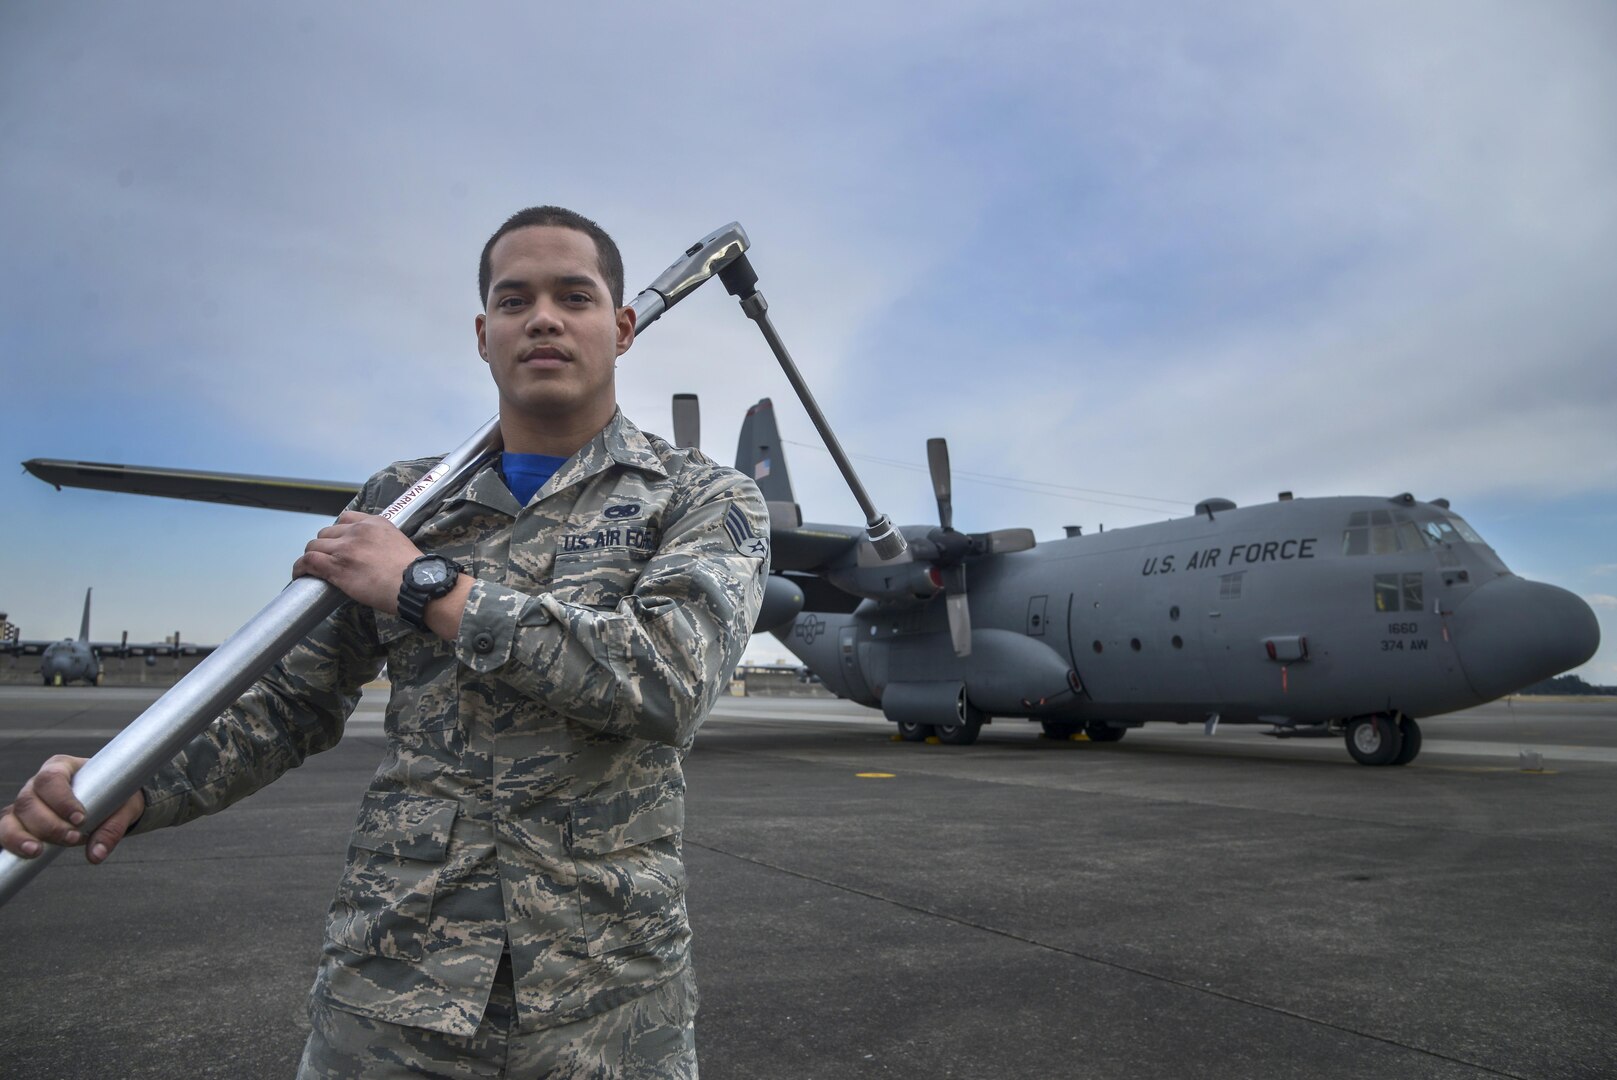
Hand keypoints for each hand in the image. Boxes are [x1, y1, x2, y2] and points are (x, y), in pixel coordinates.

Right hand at [0, 755, 144, 863]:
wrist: (110, 801)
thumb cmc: (115, 797)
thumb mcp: (124, 807)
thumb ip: (113, 828)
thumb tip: (96, 855)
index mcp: (63, 767)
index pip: (51, 778)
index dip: (61, 799)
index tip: (80, 818)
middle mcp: (38, 783)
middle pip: (29, 800)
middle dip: (48, 824)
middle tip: (73, 838)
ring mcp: (25, 802)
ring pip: (12, 816)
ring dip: (22, 836)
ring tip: (39, 851)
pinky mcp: (18, 821)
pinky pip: (5, 831)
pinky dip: (11, 844)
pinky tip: (24, 854)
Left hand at [293, 510, 421, 613]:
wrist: (416, 584)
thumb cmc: (414, 572)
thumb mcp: (399, 543)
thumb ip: (381, 541)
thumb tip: (372, 555)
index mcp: (374, 523)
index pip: (345, 518)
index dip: (338, 533)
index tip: (339, 544)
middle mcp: (357, 531)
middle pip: (326, 533)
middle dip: (325, 546)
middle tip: (328, 560)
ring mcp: (345, 548)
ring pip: (314, 546)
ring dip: (312, 557)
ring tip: (312, 569)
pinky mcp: (336, 567)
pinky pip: (308, 561)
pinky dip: (300, 568)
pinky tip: (300, 574)